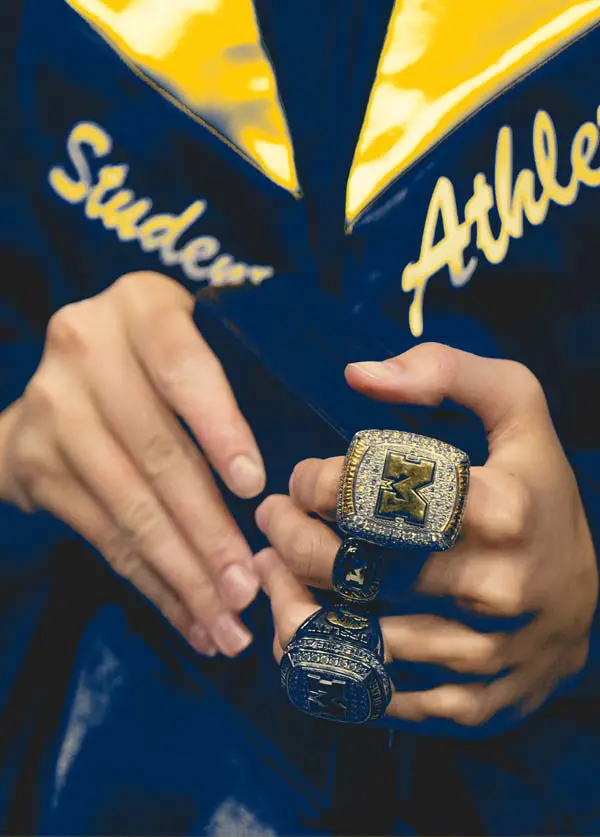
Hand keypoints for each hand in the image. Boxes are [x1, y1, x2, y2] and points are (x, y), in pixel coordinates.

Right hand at [0, 272, 264, 657]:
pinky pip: (102, 536)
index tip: (254, 489)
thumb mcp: (193, 343)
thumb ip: (238, 377)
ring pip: (130, 506)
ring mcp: (51, 408)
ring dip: (183, 575)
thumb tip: (300, 474)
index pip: (185, 370)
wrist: (56, 383)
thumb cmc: (157, 363)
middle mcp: (85, 348)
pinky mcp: (32, 462)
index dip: (221, 430)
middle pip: (159, 453)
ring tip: (226, 623)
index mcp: (142, 307)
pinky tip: (187, 617)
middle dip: (208, 531)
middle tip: (248, 588)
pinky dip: (150, 584)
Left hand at [255, 343, 597, 725]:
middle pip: (342, 565)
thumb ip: (445, 369)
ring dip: (287, 598)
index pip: (368, 493)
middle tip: (272, 519)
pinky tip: (305, 624)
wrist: (587, 601)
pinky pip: (368, 692)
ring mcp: (478, 655)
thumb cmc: (538, 494)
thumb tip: (357, 374)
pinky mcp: (467, 706)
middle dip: (285, 536)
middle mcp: (489, 587)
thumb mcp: (517, 407)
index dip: (313, 481)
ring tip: (273, 568)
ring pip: (343, 636)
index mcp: (498, 508)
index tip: (306, 478)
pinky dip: (320, 661)